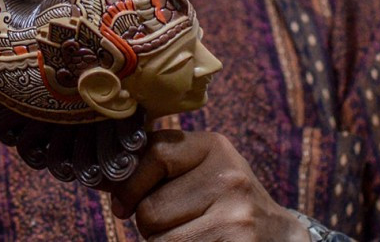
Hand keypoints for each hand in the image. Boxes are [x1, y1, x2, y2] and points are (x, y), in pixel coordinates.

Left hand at [108, 130, 311, 241]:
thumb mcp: (201, 172)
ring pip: (160, 241)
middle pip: (151, 209)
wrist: (279, 237)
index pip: (155, 154)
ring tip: (191, 235)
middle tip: (175, 225)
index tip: (123, 205)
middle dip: (150, 224)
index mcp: (215, 148)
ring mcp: (236, 216)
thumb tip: (99, 174)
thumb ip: (155, 169)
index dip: (130, 185)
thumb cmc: (225, 203)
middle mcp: (229, 177)